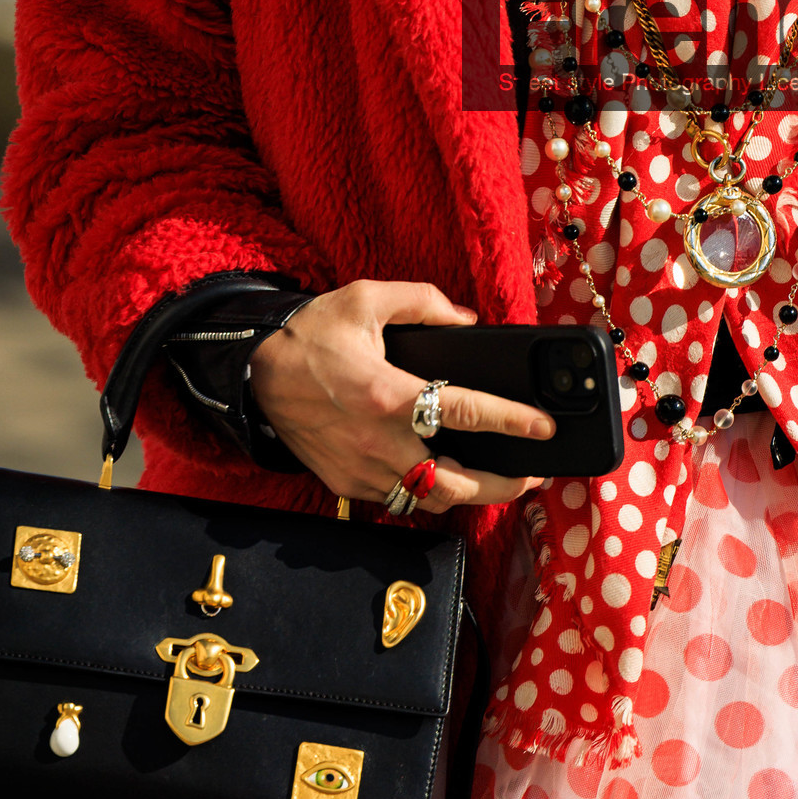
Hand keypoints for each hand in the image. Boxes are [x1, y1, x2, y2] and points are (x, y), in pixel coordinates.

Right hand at [248, 279, 552, 513]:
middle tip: (530, 478)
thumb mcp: (366, 298)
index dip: (512, 422)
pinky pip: (397, 498)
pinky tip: (446, 478)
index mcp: (389, 394)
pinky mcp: (346, 484)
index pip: (466, 412)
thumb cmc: (310, 335)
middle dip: (503, 487)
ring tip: (497, 483)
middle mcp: (378, 441)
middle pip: (457, 482)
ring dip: (468, 495)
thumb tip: (465, 320)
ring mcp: (361, 469)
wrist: (254, 372)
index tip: (544, 429)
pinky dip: (426, 493)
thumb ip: (423, 302)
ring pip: (429, 499)